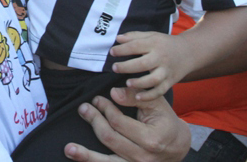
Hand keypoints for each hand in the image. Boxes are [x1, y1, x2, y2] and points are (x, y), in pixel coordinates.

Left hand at [64, 87, 190, 161]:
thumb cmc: (165, 122)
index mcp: (151, 139)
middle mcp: (143, 157)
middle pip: (109, 138)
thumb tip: (113, 92)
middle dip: (94, 120)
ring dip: (85, 155)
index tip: (97, 99)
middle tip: (84, 108)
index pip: (119, 122)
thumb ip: (135, 96)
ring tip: (68, 148)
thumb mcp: (156, 104)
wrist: (178, 146)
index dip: (105, 108)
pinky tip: (79, 160)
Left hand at [109, 32, 190, 100]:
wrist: (189, 52)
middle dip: (128, 67)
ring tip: (127, 83)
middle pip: (144, 64)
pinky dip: (149, 96)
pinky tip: (137, 97)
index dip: (123, 49)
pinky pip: (160, 91)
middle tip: (115, 68)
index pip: (137, 46)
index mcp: (155, 43)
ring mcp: (166, 71)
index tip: (112, 52)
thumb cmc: (165, 43)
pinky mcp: (170, 82)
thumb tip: (117, 39)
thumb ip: (134, 36)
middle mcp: (161, 57)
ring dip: (139, 83)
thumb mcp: (152, 35)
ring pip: (153, 80)